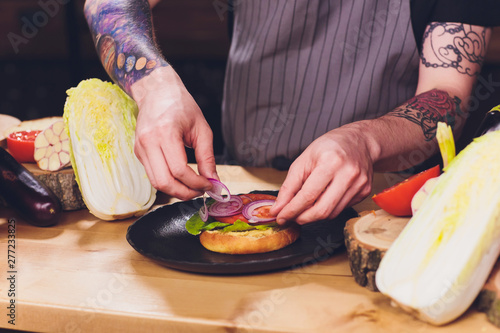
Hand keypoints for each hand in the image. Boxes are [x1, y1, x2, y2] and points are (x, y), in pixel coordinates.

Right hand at [131, 66, 217, 199]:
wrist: (157, 91)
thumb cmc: (181, 106)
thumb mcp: (202, 129)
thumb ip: (207, 157)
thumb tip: (213, 180)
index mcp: (165, 133)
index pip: (179, 170)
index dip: (196, 183)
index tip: (209, 184)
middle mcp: (148, 142)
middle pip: (164, 182)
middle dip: (184, 193)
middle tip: (200, 191)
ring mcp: (140, 148)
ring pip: (156, 183)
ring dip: (176, 191)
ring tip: (192, 187)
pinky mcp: (138, 153)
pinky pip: (153, 175)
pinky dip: (168, 182)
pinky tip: (181, 179)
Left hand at [270, 126, 373, 224]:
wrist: (360, 141)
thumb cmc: (329, 148)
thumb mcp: (303, 160)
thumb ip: (289, 186)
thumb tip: (278, 209)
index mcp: (330, 162)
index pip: (308, 195)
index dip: (291, 210)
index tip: (280, 217)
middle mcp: (348, 174)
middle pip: (321, 210)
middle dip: (302, 218)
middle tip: (290, 217)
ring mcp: (359, 184)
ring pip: (331, 214)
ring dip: (313, 215)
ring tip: (303, 208)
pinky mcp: (364, 192)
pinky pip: (340, 209)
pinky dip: (327, 209)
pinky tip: (322, 198)